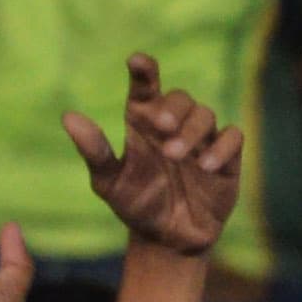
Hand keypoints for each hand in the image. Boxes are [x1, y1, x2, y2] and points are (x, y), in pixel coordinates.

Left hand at [65, 53, 242, 257]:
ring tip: (177, 155)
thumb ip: (94, 151)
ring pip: (206, 114)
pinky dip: (221, 147)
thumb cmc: (136, 205)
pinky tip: (205, 165)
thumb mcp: (109, 182)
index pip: (146, 88)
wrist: (168, 239)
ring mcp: (202, 140)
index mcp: (143, 122)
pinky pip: (233, 137)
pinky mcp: (227, 158)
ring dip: (191, 131)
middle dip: (172, 108)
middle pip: (180, 98)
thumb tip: (69, 118)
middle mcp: (174, 125)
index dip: (144, 71)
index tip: (137, 61)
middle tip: (161, 126)